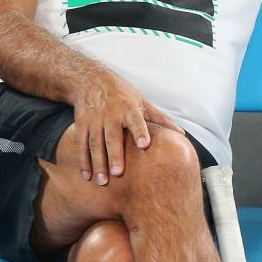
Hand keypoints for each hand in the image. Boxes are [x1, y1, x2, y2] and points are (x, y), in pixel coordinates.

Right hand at [71, 70, 184, 184]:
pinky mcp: (81, 124)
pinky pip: (81, 144)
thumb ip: (159, 119)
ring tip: (101, 181)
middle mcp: (110, 115)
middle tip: (118, 173)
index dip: (140, 132)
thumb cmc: (122, 94)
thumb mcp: (142, 102)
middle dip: (114, 155)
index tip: (144, 144)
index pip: (136, 121)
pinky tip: (86, 175)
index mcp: (129, 109)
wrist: (90, 79)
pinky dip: (83, 160)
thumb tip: (181, 134)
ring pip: (95, 143)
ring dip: (97, 163)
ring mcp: (94, 120)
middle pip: (112, 137)